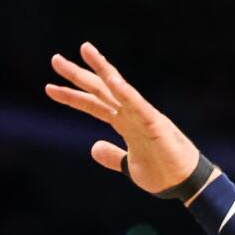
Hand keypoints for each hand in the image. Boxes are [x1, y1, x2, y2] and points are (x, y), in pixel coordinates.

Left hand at [46, 41, 207, 196]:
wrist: (184, 184)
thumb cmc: (162, 173)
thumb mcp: (129, 166)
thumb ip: (113, 156)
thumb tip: (93, 148)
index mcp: (124, 123)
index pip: (93, 105)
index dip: (72, 96)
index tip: (50, 87)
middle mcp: (131, 114)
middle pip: (100, 90)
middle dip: (77, 75)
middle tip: (55, 59)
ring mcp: (142, 116)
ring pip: (117, 88)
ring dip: (101, 70)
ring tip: (84, 50)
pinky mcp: (155, 123)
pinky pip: (137, 105)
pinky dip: (125, 91)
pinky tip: (111, 78)